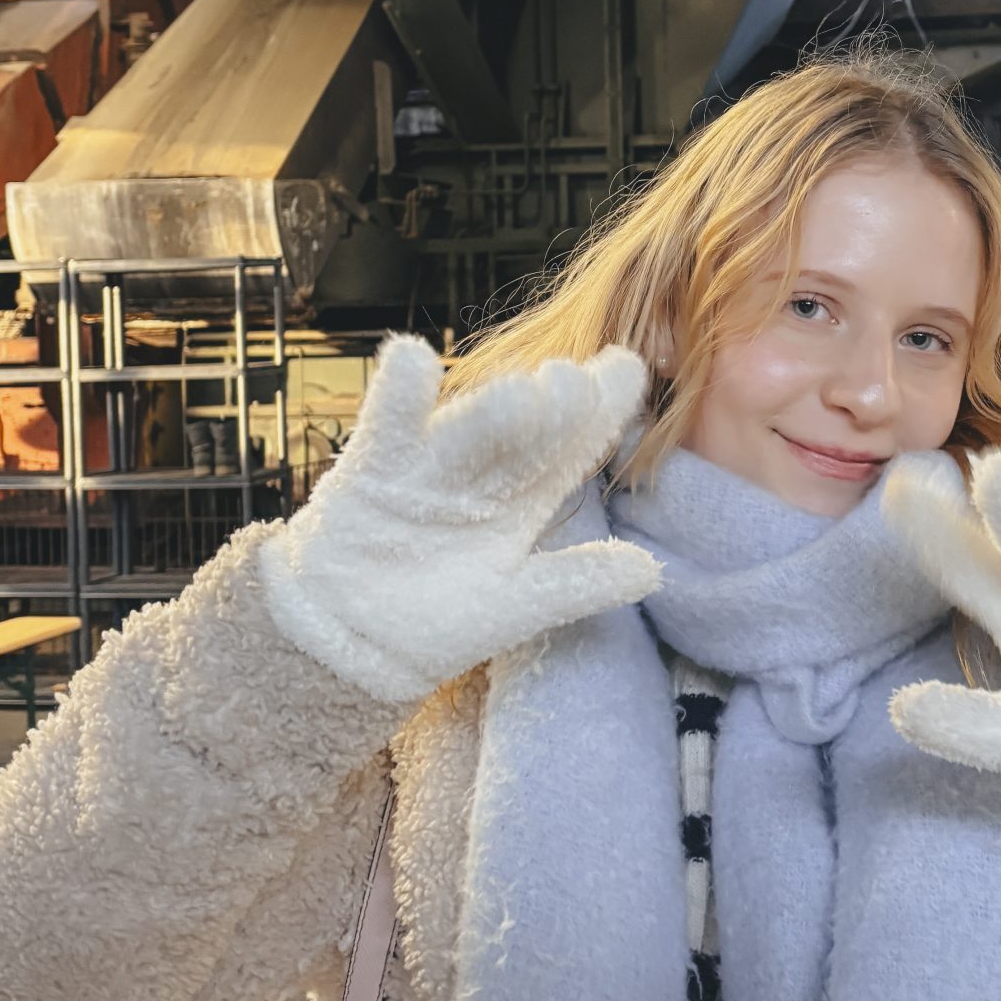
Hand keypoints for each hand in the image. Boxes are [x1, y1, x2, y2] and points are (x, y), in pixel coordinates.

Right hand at [259, 337, 661, 701]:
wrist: (348, 640)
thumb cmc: (436, 622)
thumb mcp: (515, 606)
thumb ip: (578, 583)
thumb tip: (653, 570)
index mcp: (526, 496)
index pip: (574, 447)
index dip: (602, 411)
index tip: (629, 377)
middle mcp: (484, 469)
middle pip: (527, 431)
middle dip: (553, 407)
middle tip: (576, 382)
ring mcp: (428, 465)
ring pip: (466, 430)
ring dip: (490, 411)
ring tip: (520, 390)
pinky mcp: (372, 468)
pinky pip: (386, 425)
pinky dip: (395, 394)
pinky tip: (412, 360)